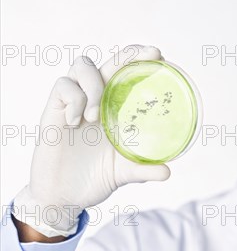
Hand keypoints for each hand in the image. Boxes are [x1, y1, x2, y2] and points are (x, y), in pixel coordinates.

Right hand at [12, 45, 170, 237]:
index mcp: (112, 111)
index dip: (139, 61)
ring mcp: (73, 104)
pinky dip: (73, 100)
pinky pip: (62, 87)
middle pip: (108, 62)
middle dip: (128, 54)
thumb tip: (167, 172)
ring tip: (95, 116)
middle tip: (148, 55)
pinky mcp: (53, 111)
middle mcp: (94, 101)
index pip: (125, 75)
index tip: (160, 56)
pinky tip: (75, 123)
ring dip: (93, 85)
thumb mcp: (123, 174)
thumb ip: (143, 170)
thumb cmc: (92, 179)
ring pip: (82, 65)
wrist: (63, 196)